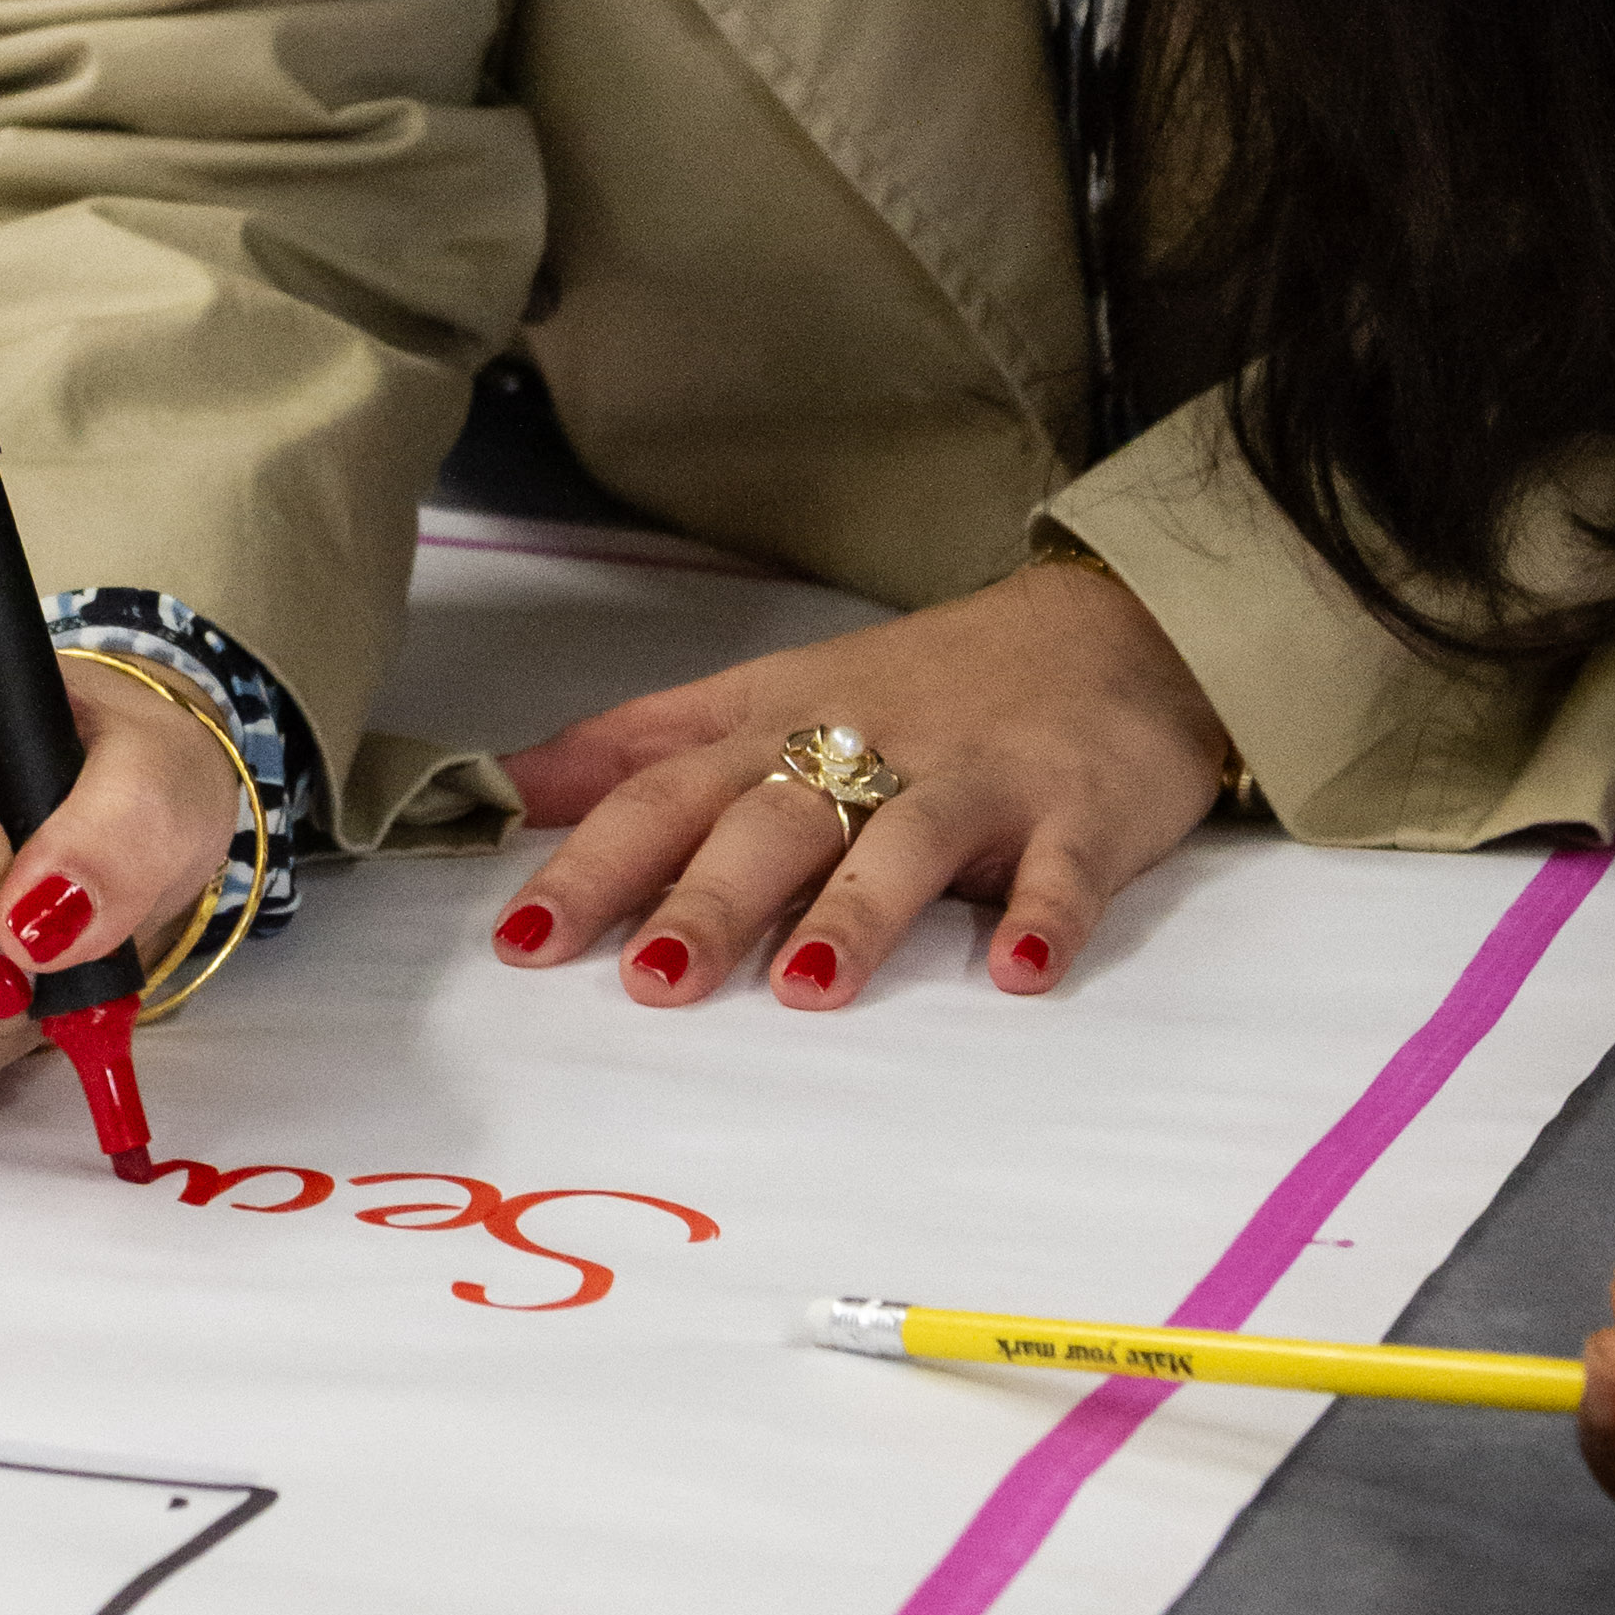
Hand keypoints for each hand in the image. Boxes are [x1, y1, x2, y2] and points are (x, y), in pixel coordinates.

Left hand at [490, 552, 1226, 1010]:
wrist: (1108, 629)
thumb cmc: (918, 686)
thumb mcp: (765, 696)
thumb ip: (640, 746)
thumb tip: (505, 787)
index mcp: (779, 726)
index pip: (667, 789)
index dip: (594, 860)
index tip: (522, 938)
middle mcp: (867, 748)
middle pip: (774, 820)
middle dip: (710, 898)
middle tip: (652, 980)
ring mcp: (978, 779)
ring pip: (908, 841)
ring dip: (860, 909)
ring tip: (811, 985)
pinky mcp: (1080, 810)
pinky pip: (1065, 868)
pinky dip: (1047, 915)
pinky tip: (1022, 972)